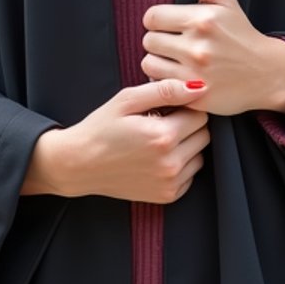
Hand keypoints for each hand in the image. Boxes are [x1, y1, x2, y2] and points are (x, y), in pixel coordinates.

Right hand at [21, 79, 209, 203]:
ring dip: (187, 145)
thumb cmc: (101, 128)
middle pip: (204, 135)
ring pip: (200, 155)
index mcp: (163, 136)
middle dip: (189, 125)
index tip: (167, 108)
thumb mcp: (127, 100)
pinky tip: (158, 157)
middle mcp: (171, 163)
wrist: (80, 164)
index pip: (200, 114)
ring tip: (159, 140)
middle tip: (162, 122)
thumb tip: (199, 87)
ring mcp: (170, 183)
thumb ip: (165, 90)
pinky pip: (191, 175)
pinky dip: (181, 165)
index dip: (186, 107)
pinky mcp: (167, 196)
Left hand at [140, 0, 284, 117]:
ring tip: (178, 60)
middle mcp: (198, 46)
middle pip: (148, 40)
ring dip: (159, 61)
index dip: (159, 20)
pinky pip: (159, 85)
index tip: (173, 25)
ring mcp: (196, 73)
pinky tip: (180, 76)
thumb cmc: (240, 33)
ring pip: (149, 63)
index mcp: (203, 19)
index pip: (152, 16)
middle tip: (177, 44)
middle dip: (160, 40)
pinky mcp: (195, 96)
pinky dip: (165, 81)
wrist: (266, 73)